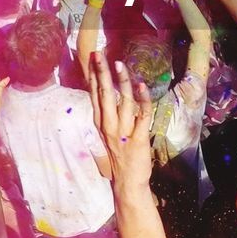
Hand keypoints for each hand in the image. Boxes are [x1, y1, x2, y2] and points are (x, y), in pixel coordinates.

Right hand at [87, 52, 153, 192]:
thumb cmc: (119, 158)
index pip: (94, 94)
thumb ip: (107, 115)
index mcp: (100, 123)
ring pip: (121, 102)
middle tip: (99, 54)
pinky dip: (143, 100)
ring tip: (120, 64)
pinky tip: (142, 86)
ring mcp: (123, 132)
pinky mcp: (138, 138)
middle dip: (101, 73)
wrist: (127, 183)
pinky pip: (141, 115)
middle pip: (103, 95)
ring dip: (121, 82)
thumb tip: (107, 95)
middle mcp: (108, 126)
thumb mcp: (107, 135)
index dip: (93, 75)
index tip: (93, 57)